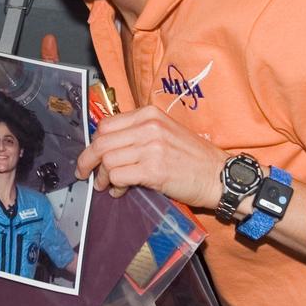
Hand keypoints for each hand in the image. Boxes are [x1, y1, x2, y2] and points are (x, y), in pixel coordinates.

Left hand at [74, 106, 221, 207]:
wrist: (219, 176)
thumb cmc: (193, 158)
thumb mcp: (164, 133)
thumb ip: (137, 134)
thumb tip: (106, 147)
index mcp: (148, 114)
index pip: (106, 125)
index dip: (93, 142)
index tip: (90, 155)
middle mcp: (148, 126)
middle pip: (101, 141)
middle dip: (87, 160)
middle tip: (85, 174)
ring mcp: (151, 147)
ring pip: (107, 159)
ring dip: (102, 177)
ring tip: (107, 186)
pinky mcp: (153, 170)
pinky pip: (118, 176)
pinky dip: (114, 186)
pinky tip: (119, 191)